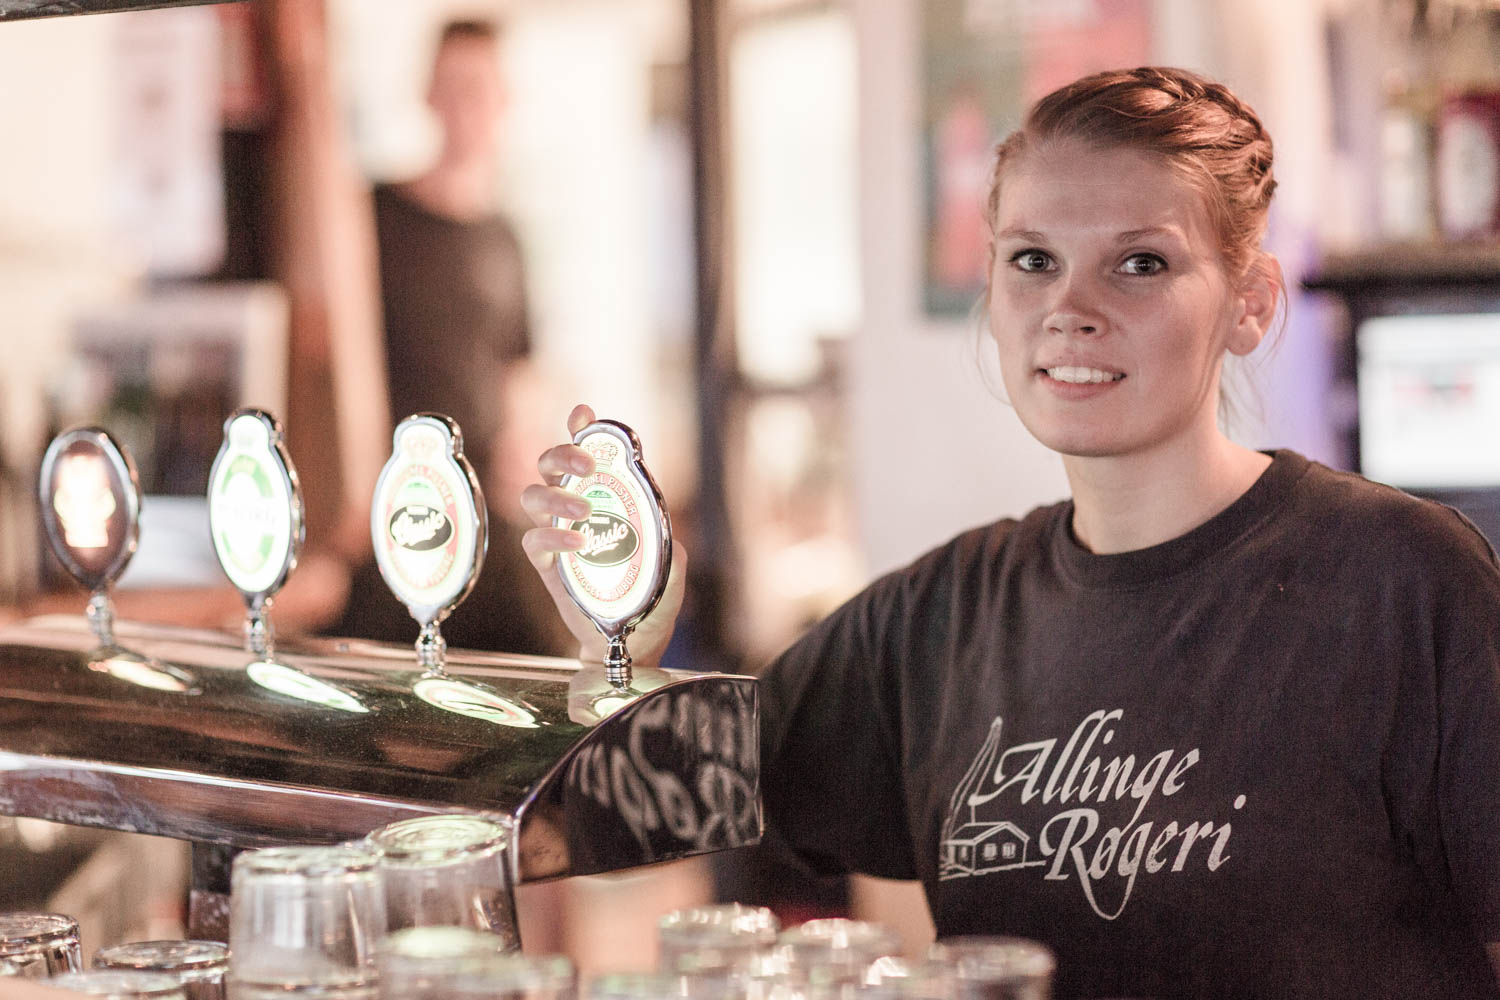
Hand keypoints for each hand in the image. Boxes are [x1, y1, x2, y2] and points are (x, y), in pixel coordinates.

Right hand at [519, 404, 686, 666]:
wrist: (636, 641)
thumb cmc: (653, 596)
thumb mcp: (670, 558)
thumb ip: (660, 529)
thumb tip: (654, 509)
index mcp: (606, 498)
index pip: (588, 453)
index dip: (581, 428)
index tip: (583, 414)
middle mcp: (576, 508)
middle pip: (548, 464)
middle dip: (562, 453)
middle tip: (587, 466)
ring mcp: (557, 535)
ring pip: (532, 495)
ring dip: (554, 494)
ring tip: (584, 510)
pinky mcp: (547, 566)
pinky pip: (534, 540)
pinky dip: (552, 536)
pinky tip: (578, 543)